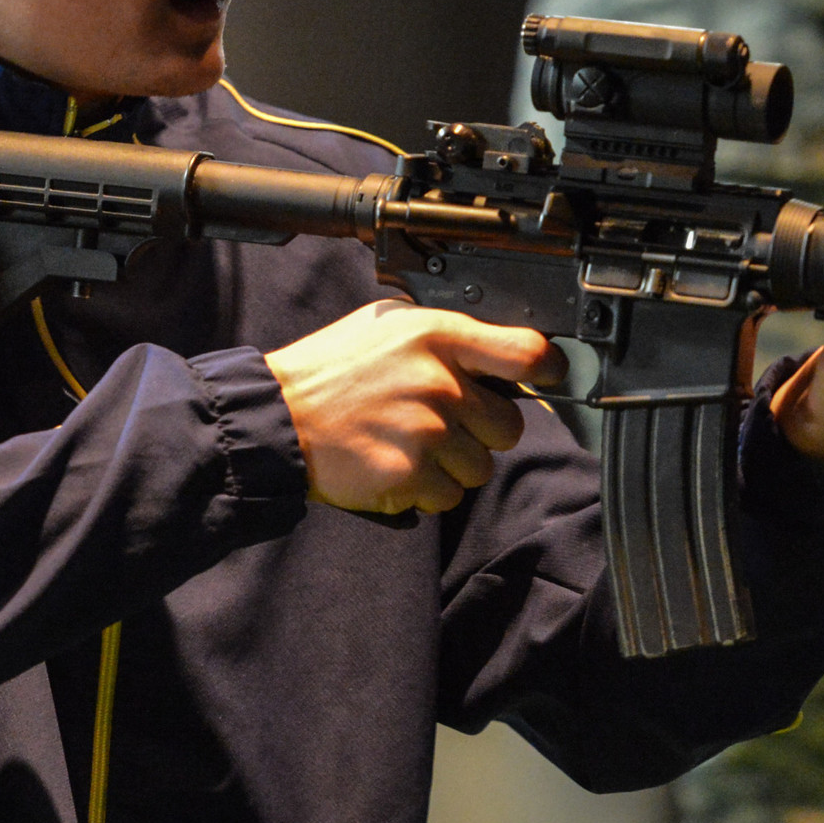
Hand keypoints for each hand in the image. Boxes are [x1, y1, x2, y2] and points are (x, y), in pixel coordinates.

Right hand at [266, 299, 562, 514]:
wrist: (276, 417)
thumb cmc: (328, 371)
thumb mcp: (386, 325)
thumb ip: (442, 335)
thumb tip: (491, 350)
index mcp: (436, 336)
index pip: (524, 351)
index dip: (546, 368)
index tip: (547, 377)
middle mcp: (439, 382)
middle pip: (509, 425)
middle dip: (481, 432)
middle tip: (438, 425)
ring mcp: (427, 431)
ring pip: (480, 468)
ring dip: (452, 466)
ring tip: (407, 447)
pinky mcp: (411, 474)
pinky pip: (449, 497)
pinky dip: (426, 492)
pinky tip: (394, 468)